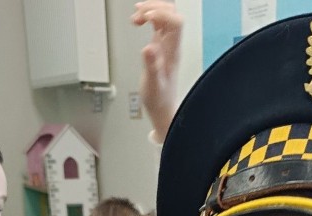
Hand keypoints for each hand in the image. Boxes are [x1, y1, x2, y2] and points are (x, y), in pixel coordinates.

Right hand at [131, 1, 182, 141]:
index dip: (162, 13)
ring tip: (136, 15)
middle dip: (154, 7)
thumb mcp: (152, 85)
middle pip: (171, 12)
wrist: (162, 109)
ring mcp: (166, 44)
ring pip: (164, 15)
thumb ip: (151, 66)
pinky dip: (148, 16)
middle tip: (139, 14)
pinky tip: (139, 19)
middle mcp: (171, 45)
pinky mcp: (159, 46)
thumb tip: (149, 48)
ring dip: (150, 9)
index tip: (146, 17)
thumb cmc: (159, 100)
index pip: (175, 22)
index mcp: (172, 52)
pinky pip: (157, 23)